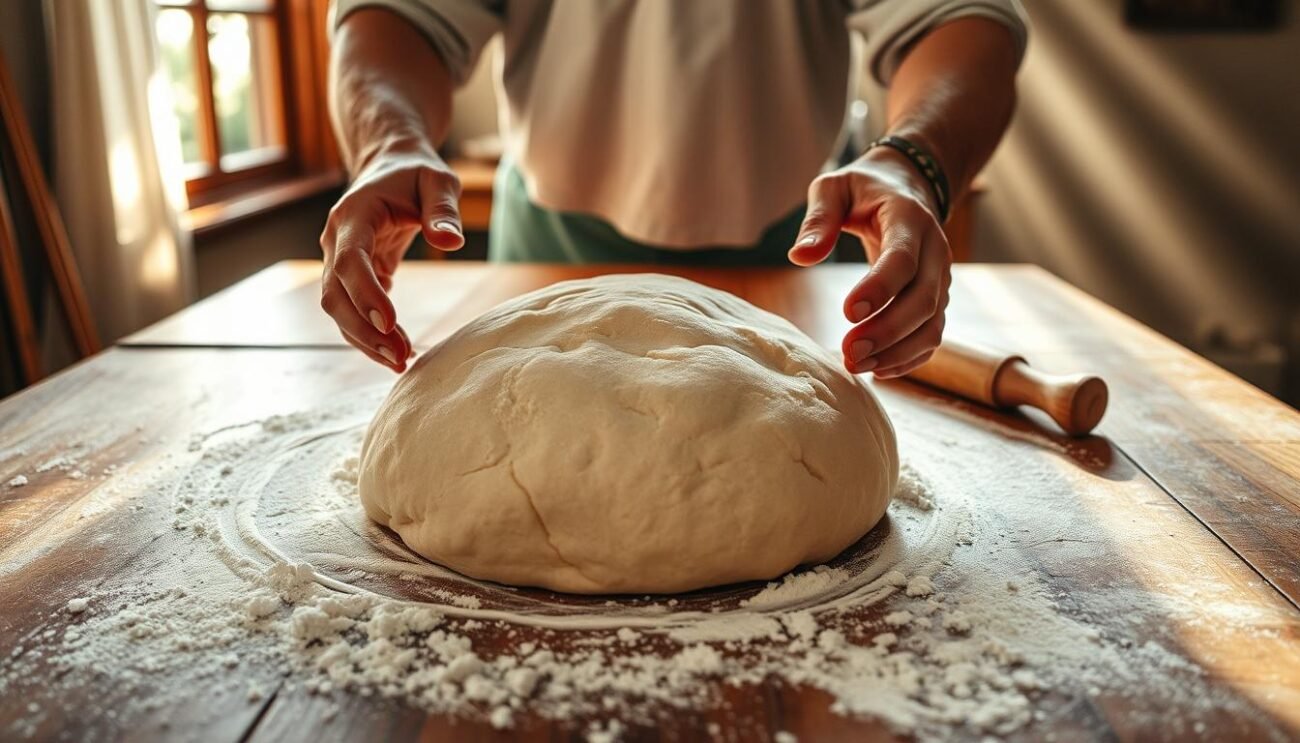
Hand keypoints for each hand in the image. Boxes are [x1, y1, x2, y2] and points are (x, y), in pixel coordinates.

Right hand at [319, 143, 463, 371]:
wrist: (391, 169)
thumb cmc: (417, 175)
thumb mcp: (438, 182)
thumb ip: (444, 211)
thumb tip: (451, 242)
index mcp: (354, 216)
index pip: (350, 260)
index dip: (366, 294)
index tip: (389, 324)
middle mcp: (336, 240)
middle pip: (335, 294)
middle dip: (364, 329)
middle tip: (400, 356)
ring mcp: (338, 260)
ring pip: (339, 309)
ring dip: (365, 340)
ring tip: (401, 362)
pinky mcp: (351, 276)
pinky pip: (352, 310)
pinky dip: (370, 334)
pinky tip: (397, 351)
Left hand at [788, 148, 952, 378]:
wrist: (908, 187)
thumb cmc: (863, 190)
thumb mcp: (834, 188)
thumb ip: (818, 219)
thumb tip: (799, 256)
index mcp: (910, 219)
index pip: (902, 260)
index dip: (879, 288)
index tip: (847, 313)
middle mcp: (935, 251)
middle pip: (923, 300)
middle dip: (887, 331)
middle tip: (848, 353)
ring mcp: (940, 279)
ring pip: (931, 326)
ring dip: (897, 352)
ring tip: (856, 365)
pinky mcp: (936, 300)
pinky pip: (931, 337)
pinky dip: (908, 359)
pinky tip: (876, 369)